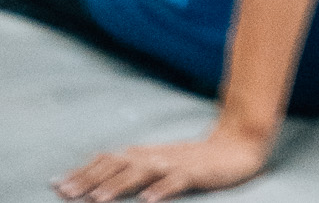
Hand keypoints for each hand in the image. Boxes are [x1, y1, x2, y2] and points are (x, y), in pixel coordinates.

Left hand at [57, 113, 277, 198]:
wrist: (240, 144)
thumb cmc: (196, 160)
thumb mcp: (162, 161)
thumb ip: (134, 168)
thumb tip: (100, 179)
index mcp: (146, 153)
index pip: (107, 160)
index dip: (82, 172)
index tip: (56, 185)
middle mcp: (156, 155)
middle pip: (117, 165)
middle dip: (89, 180)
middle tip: (65, 194)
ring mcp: (175, 163)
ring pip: (141, 173)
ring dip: (118, 186)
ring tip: (97, 201)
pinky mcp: (196, 172)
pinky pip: (176, 182)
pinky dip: (160, 191)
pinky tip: (147, 202)